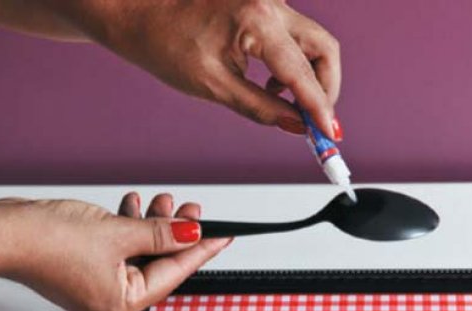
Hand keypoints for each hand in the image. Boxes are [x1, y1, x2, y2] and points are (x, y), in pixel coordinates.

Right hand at [7, 193, 230, 310]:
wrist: (4, 233)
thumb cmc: (47, 243)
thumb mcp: (120, 234)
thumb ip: (161, 234)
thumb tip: (191, 232)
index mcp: (123, 304)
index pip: (175, 273)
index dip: (202, 250)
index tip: (223, 236)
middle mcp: (111, 301)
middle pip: (159, 263)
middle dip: (176, 232)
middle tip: (192, 207)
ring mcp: (96, 285)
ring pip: (140, 252)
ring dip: (152, 225)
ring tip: (162, 200)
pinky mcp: (84, 268)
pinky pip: (120, 248)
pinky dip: (129, 227)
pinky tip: (133, 206)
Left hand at [42, 0, 341, 137]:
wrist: (139, 13)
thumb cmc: (165, 43)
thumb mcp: (214, 86)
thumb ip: (261, 108)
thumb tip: (296, 127)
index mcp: (258, 20)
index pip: (303, 73)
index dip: (320, 109)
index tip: (331, 136)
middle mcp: (271, 3)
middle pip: (324, 50)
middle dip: (326, 89)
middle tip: (317, 124)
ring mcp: (271, 0)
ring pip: (314, 42)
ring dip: (311, 77)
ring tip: (286, 105)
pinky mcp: (265, 5)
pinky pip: (296, 36)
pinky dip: (296, 64)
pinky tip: (273, 84)